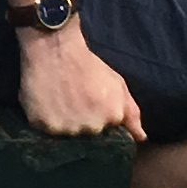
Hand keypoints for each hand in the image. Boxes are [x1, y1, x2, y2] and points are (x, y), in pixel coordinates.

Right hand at [18, 19, 142, 141]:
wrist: (56, 48)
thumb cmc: (88, 64)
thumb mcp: (117, 84)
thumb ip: (131, 113)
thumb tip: (141, 138)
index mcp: (112, 117)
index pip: (108, 138)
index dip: (100, 124)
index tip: (91, 110)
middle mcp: (92, 127)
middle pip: (87, 139)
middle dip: (83, 125)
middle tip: (74, 104)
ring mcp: (67, 128)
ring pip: (66, 138)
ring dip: (64, 125)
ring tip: (60, 104)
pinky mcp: (45, 125)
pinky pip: (46, 133)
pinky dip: (47, 123)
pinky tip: (47, 106)